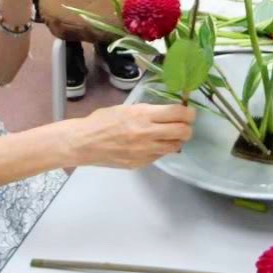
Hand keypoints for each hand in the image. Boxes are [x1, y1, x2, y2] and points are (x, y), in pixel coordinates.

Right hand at [65, 104, 194, 168]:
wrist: (84, 143)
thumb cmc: (102, 121)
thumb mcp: (126, 108)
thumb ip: (148, 111)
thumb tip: (168, 112)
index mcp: (143, 115)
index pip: (178, 113)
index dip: (188, 112)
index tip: (188, 112)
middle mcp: (147, 134)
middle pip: (183, 132)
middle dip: (187, 127)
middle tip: (184, 124)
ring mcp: (145, 151)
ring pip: (175, 147)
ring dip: (175, 140)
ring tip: (168, 135)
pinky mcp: (141, 163)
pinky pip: (160, 156)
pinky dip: (160, 149)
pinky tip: (151, 144)